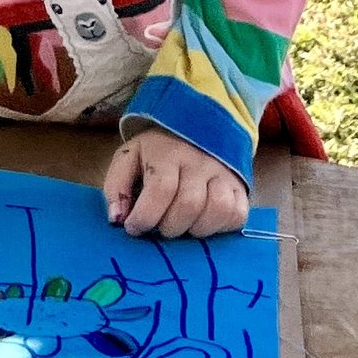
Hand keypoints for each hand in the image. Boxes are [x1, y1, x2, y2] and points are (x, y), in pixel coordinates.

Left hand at [105, 128, 249, 240]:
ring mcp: (224, 174)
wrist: (194, 128)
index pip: (161, 190)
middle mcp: (200, 162)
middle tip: (160, 226)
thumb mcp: (129, 159)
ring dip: (196, 229)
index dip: (145, 216)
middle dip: (169, 227)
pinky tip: (203, 222)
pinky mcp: (240, 187)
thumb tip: (117, 219)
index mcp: (168, 154)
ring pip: (218, 210)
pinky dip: (220, 227)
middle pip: (189, 204)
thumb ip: (117, 187)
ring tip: (182, 225)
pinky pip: (237, 215)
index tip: (134, 227)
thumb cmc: (156, 152)